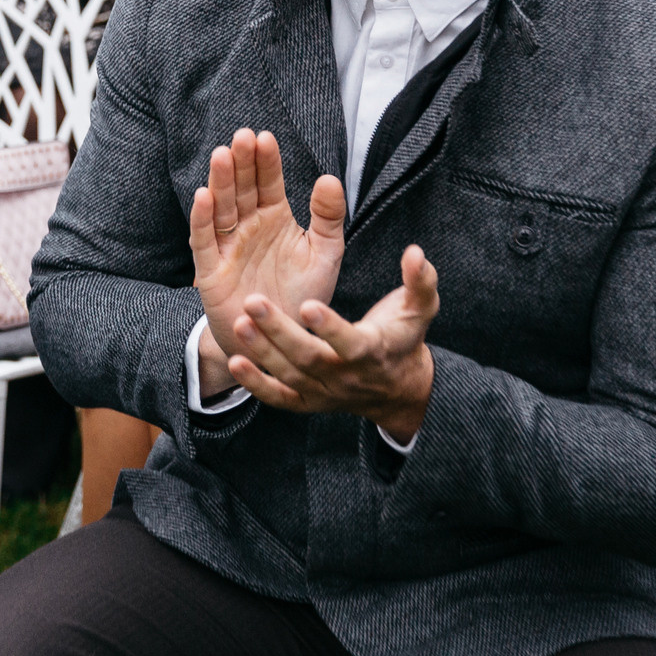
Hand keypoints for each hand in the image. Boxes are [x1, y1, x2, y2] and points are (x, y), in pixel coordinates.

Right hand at [189, 129, 347, 395]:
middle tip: (243, 137)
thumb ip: (328, 219)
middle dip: (241, 163)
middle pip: (241, 188)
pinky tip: (204, 196)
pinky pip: (203, 241)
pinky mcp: (210, 270)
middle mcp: (248, 227)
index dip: (266, 161)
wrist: (281, 343)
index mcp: (275, 218)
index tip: (265, 137)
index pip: (268, 183)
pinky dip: (202, 220)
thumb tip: (329, 178)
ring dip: (219, 182)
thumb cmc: (303, 297)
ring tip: (223, 155)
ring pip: (221, 208)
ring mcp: (227, 246)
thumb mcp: (324, 256)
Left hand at [225, 243, 440, 441]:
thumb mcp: (420, 310)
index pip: (350, 343)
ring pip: (290, 376)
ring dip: (263, 352)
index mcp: (372, 351)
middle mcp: (346, 376)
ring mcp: (324, 392)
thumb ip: (419, 281)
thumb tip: (415, 252)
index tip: (308, 304)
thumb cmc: (403, 339)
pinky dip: (256, 385)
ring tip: (239, 324)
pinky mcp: (307, 402)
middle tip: (253, 302)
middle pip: (310, 359)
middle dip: (280, 332)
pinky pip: (279, 398)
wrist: (397, 389)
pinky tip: (235, 362)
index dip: (330, 327)